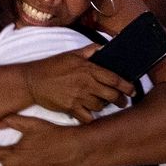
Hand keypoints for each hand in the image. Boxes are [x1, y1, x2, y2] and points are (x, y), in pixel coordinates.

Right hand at [19, 44, 136, 121]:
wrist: (32, 81)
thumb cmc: (52, 66)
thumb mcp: (71, 54)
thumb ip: (89, 51)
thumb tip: (102, 47)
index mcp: (88, 69)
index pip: (114, 78)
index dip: (127, 86)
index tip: (133, 90)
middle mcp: (86, 83)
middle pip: (111, 95)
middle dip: (121, 100)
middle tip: (123, 102)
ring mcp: (79, 97)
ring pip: (100, 107)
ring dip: (103, 107)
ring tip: (103, 105)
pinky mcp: (71, 108)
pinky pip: (87, 118)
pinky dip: (91, 118)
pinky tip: (91, 115)